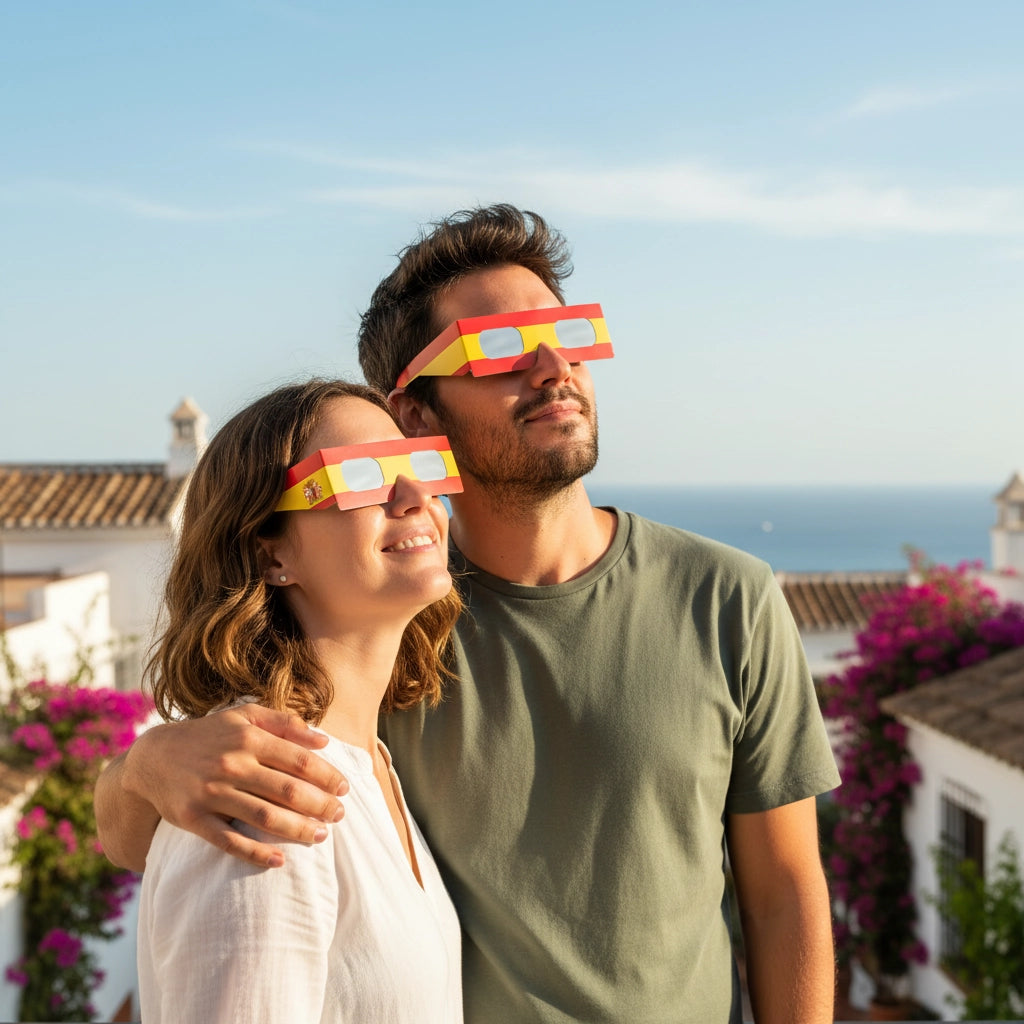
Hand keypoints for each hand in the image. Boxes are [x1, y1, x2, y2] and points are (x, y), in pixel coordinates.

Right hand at [122, 704, 348, 867]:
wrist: (153, 758)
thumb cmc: (210, 735)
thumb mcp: (244, 716)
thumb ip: (284, 723)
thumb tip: (323, 740)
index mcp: (247, 737)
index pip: (299, 760)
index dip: (327, 776)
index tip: (344, 788)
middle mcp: (231, 764)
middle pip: (287, 790)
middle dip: (320, 805)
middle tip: (339, 815)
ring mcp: (211, 793)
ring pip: (264, 817)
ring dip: (298, 830)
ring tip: (320, 836)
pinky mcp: (194, 819)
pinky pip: (230, 841)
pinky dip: (256, 853)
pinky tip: (280, 860)